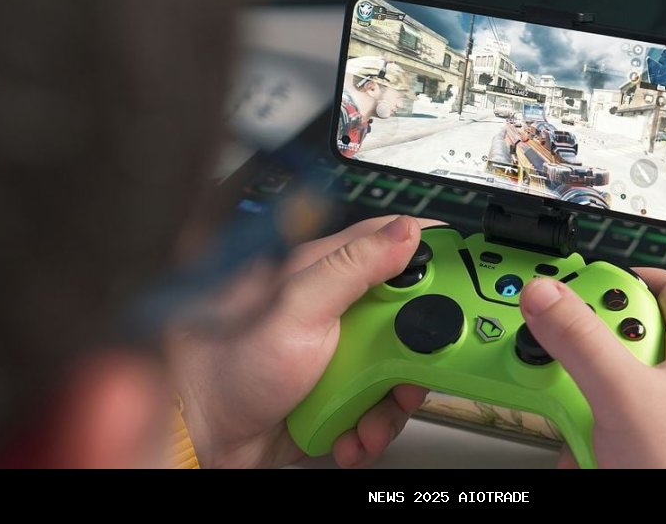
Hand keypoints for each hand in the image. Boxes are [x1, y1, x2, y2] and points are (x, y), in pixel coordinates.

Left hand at [169, 215, 439, 467]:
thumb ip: (353, 265)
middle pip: (410, 318)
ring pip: (398, 371)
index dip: (436, 258)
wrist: (199, 432)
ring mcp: (338, 356)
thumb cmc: (226, 360)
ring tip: (369, 414)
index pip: (397, 248)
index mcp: (328, 273)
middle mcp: (337, 312)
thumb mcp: (298, 305)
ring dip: (391, 402)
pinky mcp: (336, 396)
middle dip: (420, 350)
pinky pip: (376, 410)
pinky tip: (350, 432)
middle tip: (415, 368)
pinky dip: (370, 428)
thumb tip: (405, 232)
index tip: (467, 276)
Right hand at [519, 268, 665, 467]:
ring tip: (581, 430)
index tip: (579, 287)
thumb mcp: (622, 394)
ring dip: (589, 412)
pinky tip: (592, 461)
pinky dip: (601, 446)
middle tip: (567, 366)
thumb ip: (580, 339)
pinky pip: (626, 437)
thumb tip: (548, 294)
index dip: (623, 279)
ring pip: (623, 397)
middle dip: (591, 361)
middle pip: (634, 346)